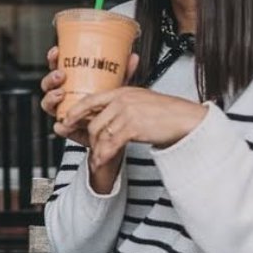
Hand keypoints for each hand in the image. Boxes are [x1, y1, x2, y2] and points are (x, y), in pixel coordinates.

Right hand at [39, 46, 139, 148]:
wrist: (113, 129)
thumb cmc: (110, 104)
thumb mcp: (116, 85)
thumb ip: (123, 72)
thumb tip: (132, 57)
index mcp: (72, 80)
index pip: (58, 66)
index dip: (54, 58)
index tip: (57, 52)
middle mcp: (65, 94)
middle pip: (49, 84)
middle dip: (51, 78)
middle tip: (61, 75)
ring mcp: (65, 110)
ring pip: (48, 104)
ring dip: (51, 98)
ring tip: (60, 94)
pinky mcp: (69, 128)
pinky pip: (60, 127)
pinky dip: (59, 127)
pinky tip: (62, 124)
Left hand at [66, 87, 208, 170]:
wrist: (185, 119)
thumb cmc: (166, 112)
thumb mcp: (141, 100)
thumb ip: (123, 105)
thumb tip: (108, 116)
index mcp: (122, 91)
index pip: (91, 99)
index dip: (76, 111)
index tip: (67, 120)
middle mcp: (121, 100)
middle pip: (94, 121)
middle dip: (89, 139)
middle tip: (90, 149)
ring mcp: (126, 112)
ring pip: (100, 134)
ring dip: (97, 150)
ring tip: (97, 160)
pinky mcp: (132, 126)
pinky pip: (110, 144)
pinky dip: (104, 155)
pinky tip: (103, 161)